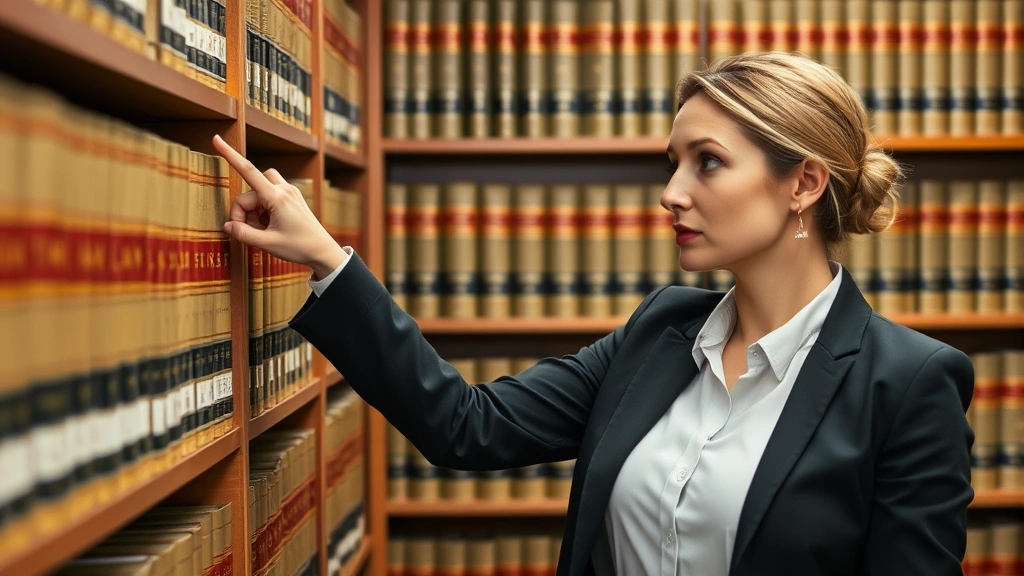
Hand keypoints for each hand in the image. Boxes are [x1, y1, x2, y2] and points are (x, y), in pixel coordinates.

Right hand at [212, 134, 347, 277]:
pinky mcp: (292, 196)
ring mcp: (290, 191)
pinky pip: (269, 195)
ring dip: (253, 209)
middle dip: (243, 210)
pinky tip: (271, 226)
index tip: (216, 139)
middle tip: (249, 232)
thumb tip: (228, 225)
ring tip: (263, 230)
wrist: (323, 251)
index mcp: (277, 197)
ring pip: (258, 191)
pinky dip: (263, 210)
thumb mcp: (267, 244)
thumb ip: (243, 234)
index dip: (229, 155)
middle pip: (250, 190)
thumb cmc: (299, 247)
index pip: (248, 171)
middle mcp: (284, 189)